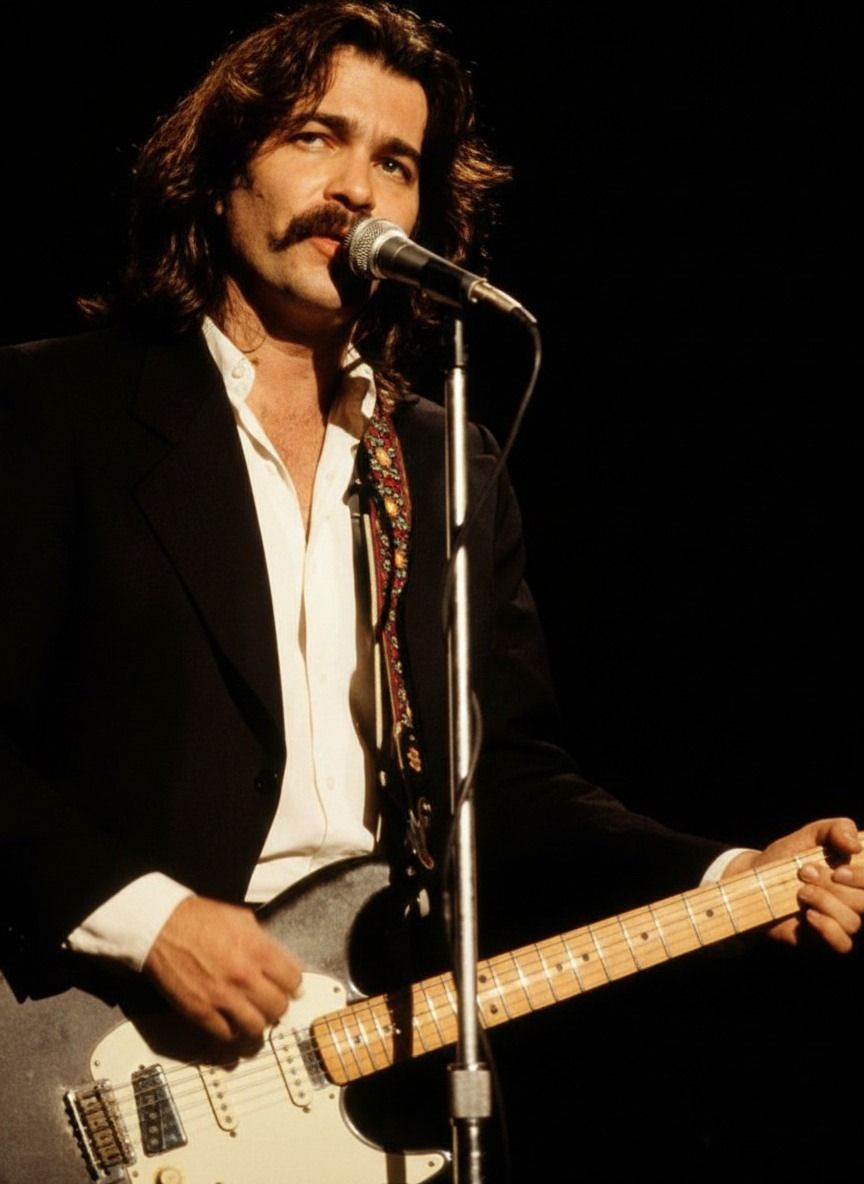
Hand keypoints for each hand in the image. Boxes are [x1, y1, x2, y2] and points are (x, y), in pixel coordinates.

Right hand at [144, 895, 301, 1040]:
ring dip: (257, 1022)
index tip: (289, 987)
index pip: (292, 980)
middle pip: (278, 1007)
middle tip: (270, 1001)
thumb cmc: (198, 919)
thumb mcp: (242, 919)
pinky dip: (231, 1031)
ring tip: (252, 1015)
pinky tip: (230, 1021)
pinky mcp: (200, 1011)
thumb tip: (279, 960)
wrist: (161, 927)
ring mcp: (222, 997)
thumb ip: (263, 942)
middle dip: (277, 1005)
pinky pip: (226, 1034)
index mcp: (258, 950)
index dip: (292, 984)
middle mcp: (244, 976)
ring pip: (256, 1027)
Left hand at [722, 817, 863, 952]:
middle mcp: (854, 900)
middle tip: (805, 873)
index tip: (837, 869)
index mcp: (856, 877)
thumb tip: (856, 845)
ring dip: (824, 902)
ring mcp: (841, 921)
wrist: (756, 879)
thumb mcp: (811, 834)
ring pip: (853, 921)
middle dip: (833, 885)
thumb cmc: (789, 857)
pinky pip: (843, 943)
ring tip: (800, 891)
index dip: (862, 877)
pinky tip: (808, 915)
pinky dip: (827, 928)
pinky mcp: (826, 940)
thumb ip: (837, 829)